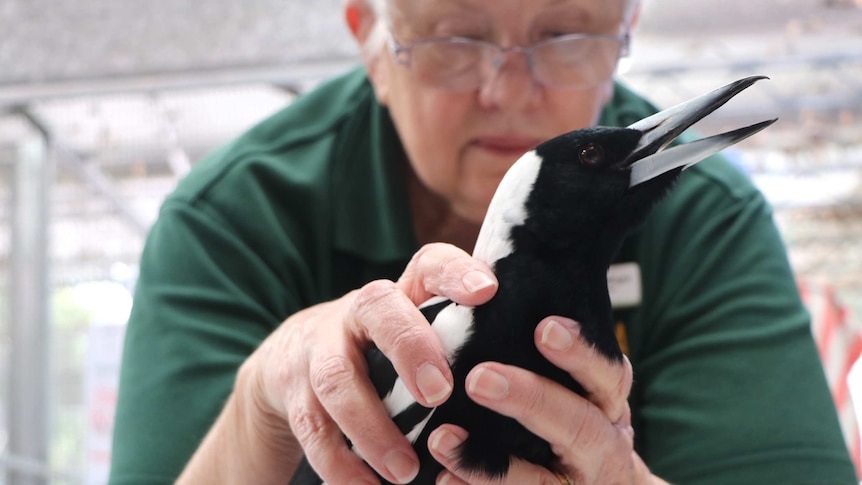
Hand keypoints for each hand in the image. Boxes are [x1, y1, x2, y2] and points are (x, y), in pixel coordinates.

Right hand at [240, 243, 498, 484]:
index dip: (457, 273)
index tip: (489, 292)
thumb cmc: (382, 348)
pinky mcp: (295, 392)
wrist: (292, 356)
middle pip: (378, 310)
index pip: (430, 265)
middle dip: (409, 348)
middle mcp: (358, 311)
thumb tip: (529, 362)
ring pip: (337, 380)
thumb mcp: (415, 329)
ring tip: (405, 470)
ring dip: (371, 428)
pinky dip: (339, 465)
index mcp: (401, 291)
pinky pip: (311, 430)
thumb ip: (458, 336)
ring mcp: (320, 349)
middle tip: (438, 393)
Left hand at [427, 317, 668, 484]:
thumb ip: (553, 352)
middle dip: (531, 399)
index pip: (609, 374)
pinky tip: (443, 479)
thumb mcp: (579, 384)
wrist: (597, 483)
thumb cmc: (572, 416)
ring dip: (493, 463)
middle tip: (480, 378)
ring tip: (441, 439)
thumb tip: (494, 290)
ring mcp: (580, 482)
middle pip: (581, 425)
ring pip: (547, 480)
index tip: (544, 327)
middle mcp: (605, 444)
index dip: (581, 352)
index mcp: (608, 402)